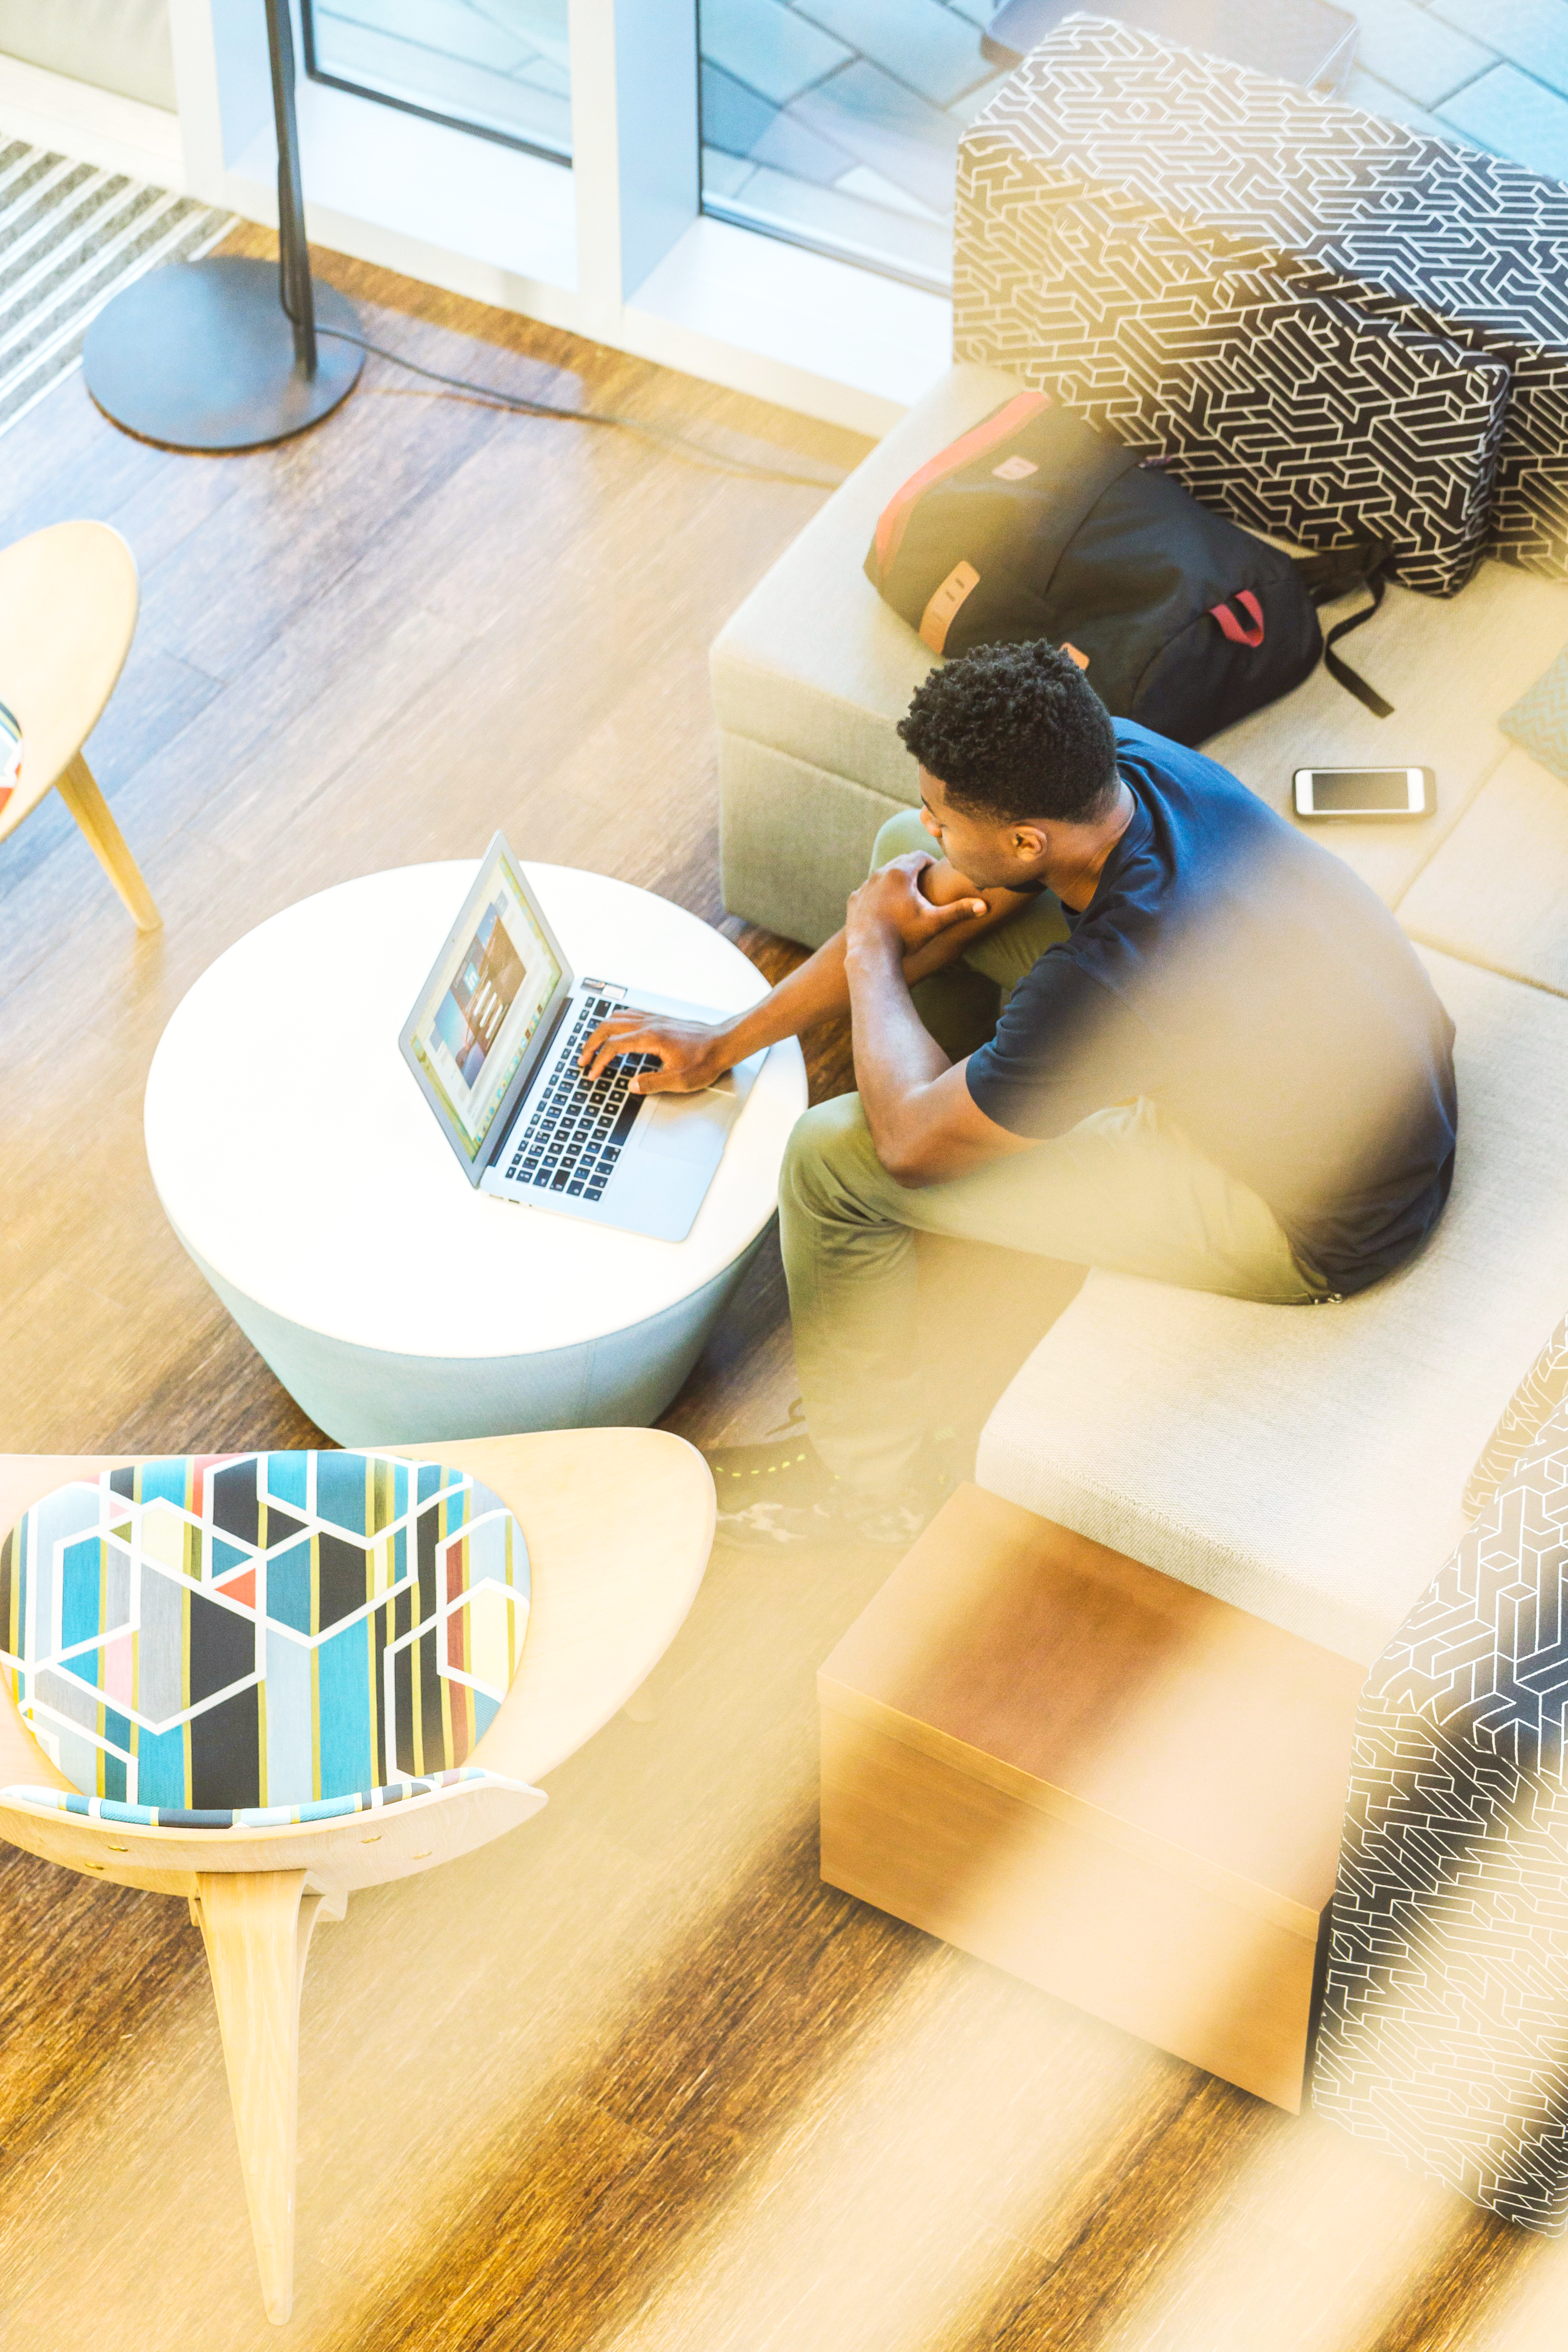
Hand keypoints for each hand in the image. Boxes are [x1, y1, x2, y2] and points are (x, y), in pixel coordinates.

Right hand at [579, 1010, 727, 1093]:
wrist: (724, 1042)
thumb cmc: (706, 1060)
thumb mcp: (680, 1080)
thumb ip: (652, 1083)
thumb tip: (631, 1085)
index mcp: (650, 1038)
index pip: (613, 1047)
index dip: (598, 1061)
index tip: (591, 1073)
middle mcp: (649, 1024)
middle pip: (608, 1027)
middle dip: (591, 1043)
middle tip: (582, 1059)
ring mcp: (654, 1019)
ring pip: (617, 1017)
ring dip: (600, 1031)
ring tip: (592, 1045)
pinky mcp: (660, 1019)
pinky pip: (629, 1014)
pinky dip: (615, 1022)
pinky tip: (615, 1030)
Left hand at [846, 852, 987, 956]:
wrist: (871, 953)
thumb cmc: (905, 936)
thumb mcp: (935, 922)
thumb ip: (959, 911)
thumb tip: (985, 906)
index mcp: (901, 873)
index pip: (919, 856)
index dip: (930, 862)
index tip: (935, 872)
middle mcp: (880, 874)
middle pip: (900, 862)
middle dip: (912, 869)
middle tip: (923, 881)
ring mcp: (864, 886)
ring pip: (882, 875)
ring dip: (894, 881)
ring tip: (906, 895)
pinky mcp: (854, 899)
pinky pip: (868, 890)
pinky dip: (878, 893)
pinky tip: (885, 906)